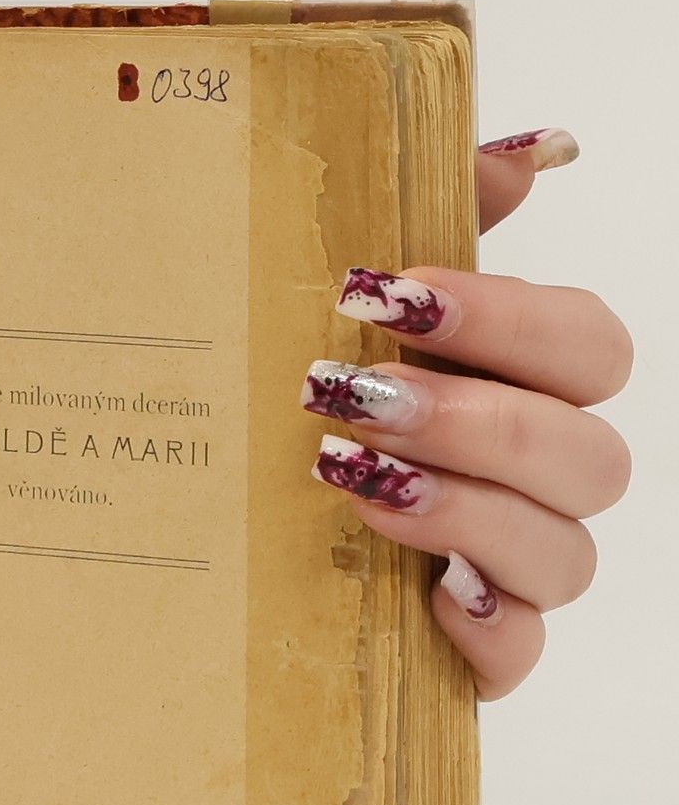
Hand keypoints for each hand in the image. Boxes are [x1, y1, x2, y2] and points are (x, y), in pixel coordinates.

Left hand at [306, 129, 631, 698]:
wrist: (212, 524)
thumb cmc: (301, 397)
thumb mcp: (348, 307)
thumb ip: (441, 220)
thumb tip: (532, 147)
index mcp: (524, 386)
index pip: (588, 346)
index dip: (506, 319)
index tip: (387, 294)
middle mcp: (538, 480)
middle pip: (592, 454)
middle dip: (475, 419)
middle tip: (354, 394)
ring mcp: (512, 571)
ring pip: (565, 554)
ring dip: (463, 510)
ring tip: (348, 478)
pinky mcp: (473, 652)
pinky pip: (520, 657)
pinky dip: (486, 629)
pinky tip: (426, 593)